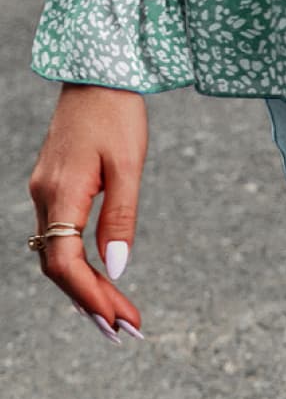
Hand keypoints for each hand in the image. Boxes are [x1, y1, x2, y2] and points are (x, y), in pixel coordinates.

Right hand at [28, 84, 147, 343]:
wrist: (97, 70)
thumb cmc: (118, 111)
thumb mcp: (129, 162)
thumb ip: (121, 215)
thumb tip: (118, 267)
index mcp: (60, 193)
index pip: (65, 263)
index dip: (89, 295)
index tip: (118, 320)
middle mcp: (44, 197)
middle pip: (59, 266)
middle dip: (91, 300)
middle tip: (127, 329)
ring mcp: (44, 191)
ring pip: (57, 254)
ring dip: (86, 286)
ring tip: (118, 314)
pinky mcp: (53, 184)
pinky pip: (59, 236)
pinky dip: (79, 263)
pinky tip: (100, 277)